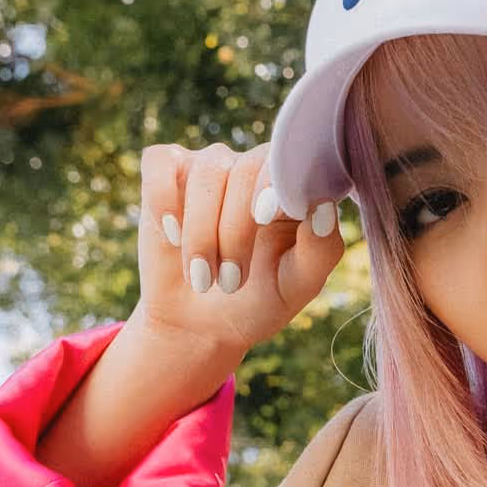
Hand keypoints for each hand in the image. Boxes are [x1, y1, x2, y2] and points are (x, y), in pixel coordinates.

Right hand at [136, 140, 347, 364]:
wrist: (201, 323)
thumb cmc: (257, 300)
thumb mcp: (297, 285)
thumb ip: (320, 250)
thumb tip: (324, 207)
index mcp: (293, 188)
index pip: (291, 164)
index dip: (275, 186)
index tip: (264, 219)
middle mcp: (254, 168)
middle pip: (245, 170)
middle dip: (234, 230)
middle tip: (229, 282)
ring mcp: (212, 165)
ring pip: (206, 171)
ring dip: (201, 229)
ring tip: (201, 277)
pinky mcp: (168, 172)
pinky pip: (161, 163)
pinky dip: (163, 199)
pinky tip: (172, 236)